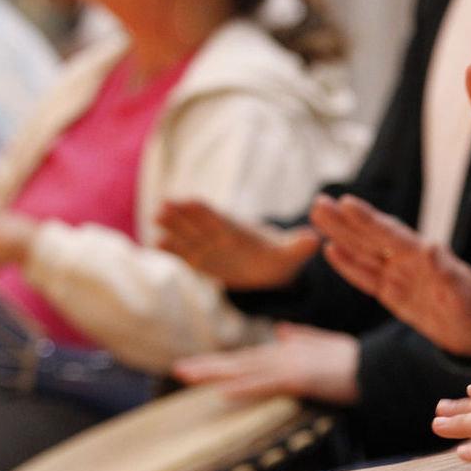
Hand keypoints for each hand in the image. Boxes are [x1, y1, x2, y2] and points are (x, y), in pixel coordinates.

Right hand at [157, 200, 321, 289]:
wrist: (272, 269)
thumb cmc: (281, 257)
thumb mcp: (292, 253)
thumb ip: (299, 246)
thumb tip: (315, 239)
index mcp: (241, 231)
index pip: (221, 218)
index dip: (207, 212)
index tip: (191, 202)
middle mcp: (221, 235)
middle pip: (199, 223)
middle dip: (183, 216)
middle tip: (163, 206)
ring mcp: (209, 247)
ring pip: (188, 236)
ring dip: (173, 229)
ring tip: (155, 221)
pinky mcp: (203, 261)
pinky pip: (186, 255)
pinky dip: (173, 250)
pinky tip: (156, 243)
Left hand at [172, 323, 359, 404]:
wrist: (377, 366)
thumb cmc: (355, 360)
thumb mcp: (325, 346)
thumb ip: (303, 338)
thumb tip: (283, 331)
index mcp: (288, 351)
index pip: (248, 358)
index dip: (222, 362)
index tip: (196, 366)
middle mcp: (284, 355)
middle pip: (240, 362)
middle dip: (209, 366)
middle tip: (178, 369)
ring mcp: (291, 365)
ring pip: (246, 370)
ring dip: (216, 373)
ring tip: (187, 375)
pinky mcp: (301, 378)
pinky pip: (267, 384)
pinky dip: (245, 387)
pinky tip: (224, 391)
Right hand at [311, 194, 470, 359]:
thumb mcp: (466, 295)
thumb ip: (448, 273)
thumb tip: (430, 247)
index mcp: (425, 258)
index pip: (392, 236)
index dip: (369, 220)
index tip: (347, 203)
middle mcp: (409, 262)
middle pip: (372, 238)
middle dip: (345, 221)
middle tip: (319, 201)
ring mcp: (400, 276)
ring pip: (364, 253)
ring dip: (341, 235)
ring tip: (318, 215)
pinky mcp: (393, 294)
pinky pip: (366, 277)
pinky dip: (349, 265)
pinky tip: (331, 250)